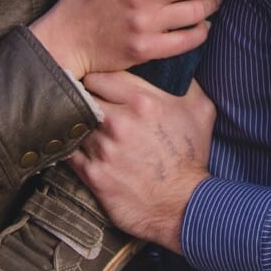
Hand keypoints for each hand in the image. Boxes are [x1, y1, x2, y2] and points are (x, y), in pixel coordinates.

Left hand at [72, 71, 215, 252]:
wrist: (184, 206)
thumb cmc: (192, 157)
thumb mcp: (200, 110)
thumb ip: (184, 81)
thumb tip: (173, 64)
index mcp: (143, 101)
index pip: (101, 76)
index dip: (100, 80)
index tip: (101, 86)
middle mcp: (119, 122)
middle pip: (83, 95)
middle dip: (86, 97)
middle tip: (91, 103)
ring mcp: (103, 149)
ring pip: (76, 122)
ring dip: (80, 123)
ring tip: (87, 126)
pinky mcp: (93, 174)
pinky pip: (70, 152)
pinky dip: (73, 147)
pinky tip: (81, 147)